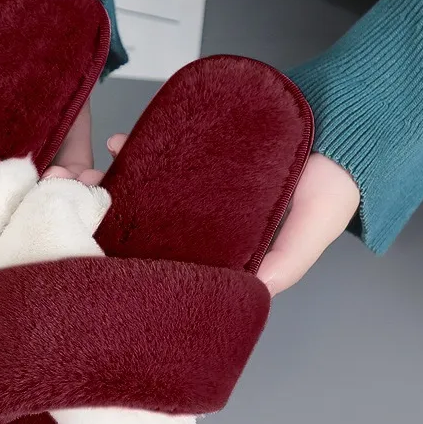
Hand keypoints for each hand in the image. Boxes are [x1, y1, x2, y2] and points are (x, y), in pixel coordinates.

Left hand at [101, 137, 358, 296]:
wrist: (341, 133)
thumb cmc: (327, 195)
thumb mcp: (307, 236)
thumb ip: (284, 264)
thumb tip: (254, 291)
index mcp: (222, 246)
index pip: (174, 257)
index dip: (139, 255)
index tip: (104, 252)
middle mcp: (205, 219)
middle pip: (151, 220)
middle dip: (114, 217)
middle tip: (81, 212)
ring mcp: (200, 185)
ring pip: (149, 185)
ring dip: (117, 182)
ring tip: (87, 178)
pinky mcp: (201, 152)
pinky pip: (163, 149)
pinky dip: (139, 147)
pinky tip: (119, 144)